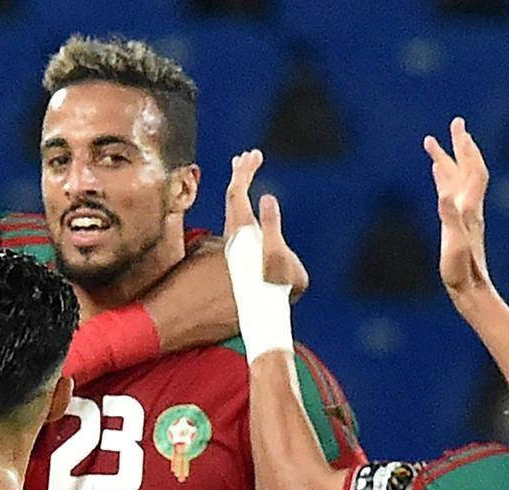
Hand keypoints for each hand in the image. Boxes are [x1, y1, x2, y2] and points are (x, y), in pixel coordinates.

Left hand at [224, 149, 308, 294]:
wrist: (259, 315)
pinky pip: (238, 220)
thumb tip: (267, 198)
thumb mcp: (275, 256)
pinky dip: (242, 204)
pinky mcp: (239, 253)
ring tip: (244, 166)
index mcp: (241, 234)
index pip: (237, 196)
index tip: (252, 156)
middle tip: (250, 155)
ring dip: (240, 186)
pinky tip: (247, 202)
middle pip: (233, 199)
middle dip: (242, 175)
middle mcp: (234, 237)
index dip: (243, 174)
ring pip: (234, 210)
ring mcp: (235, 245)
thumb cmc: (271, 289)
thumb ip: (270, 227)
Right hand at [423, 118, 492, 297]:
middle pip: (468, 170)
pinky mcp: (457, 224)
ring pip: (457, 180)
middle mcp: (469, 208)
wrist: (470, 290)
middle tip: (455, 124)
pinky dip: (443, 179)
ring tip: (435, 146)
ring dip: (449, 160)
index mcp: (469, 208)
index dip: (466, 151)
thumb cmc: (461, 271)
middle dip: (461, 146)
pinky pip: (450, 194)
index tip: (457, 130)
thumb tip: (444, 194)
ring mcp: (464, 215)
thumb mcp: (454, 244)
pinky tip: (438, 175)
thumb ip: (450, 218)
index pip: (472, 171)